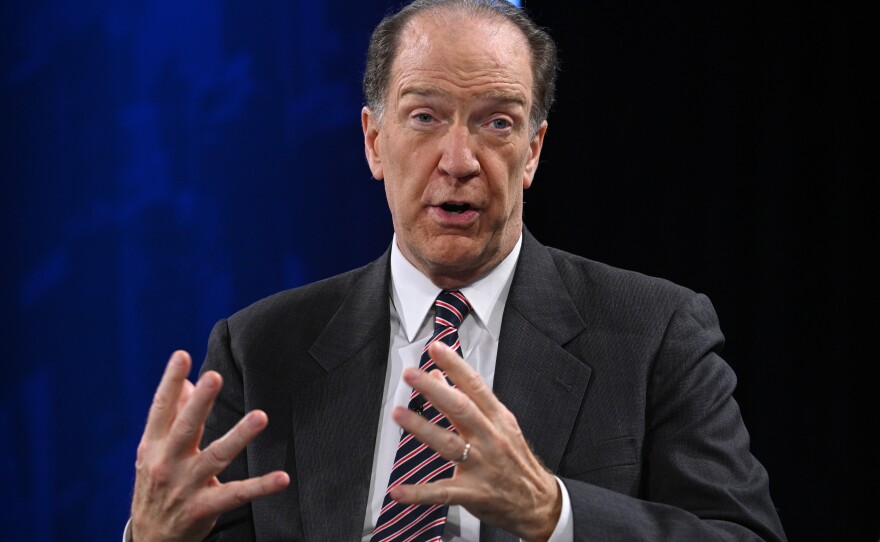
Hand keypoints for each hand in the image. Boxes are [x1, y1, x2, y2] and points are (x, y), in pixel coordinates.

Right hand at [131, 351, 289, 541]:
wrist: (150, 539)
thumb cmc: (156, 485)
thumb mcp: (154, 452)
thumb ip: (171, 416)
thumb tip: (190, 383)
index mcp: (153, 445)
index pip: (160, 409)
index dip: (170, 381)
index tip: (180, 355)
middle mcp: (167, 463)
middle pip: (186, 428)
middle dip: (200, 403)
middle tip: (214, 377)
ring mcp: (186, 486)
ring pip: (217, 457)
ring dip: (239, 436)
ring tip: (260, 417)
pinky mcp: (205, 507)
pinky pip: (237, 494)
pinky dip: (261, 486)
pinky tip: (282, 477)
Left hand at [389, 342, 560, 541]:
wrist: (538, 502)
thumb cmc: (515, 460)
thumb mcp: (499, 424)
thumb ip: (469, 401)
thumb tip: (438, 376)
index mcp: (497, 418)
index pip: (474, 385)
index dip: (454, 365)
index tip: (436, 348)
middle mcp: (490, 438)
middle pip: (460, 409)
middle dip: (434, 390)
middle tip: (412, 375)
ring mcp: (481, 465)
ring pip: (448, 444)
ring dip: (421, 428)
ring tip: (398, 414)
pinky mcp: (473, 493)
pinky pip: (442, 492)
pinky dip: (419, 492)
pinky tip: (399, 490)